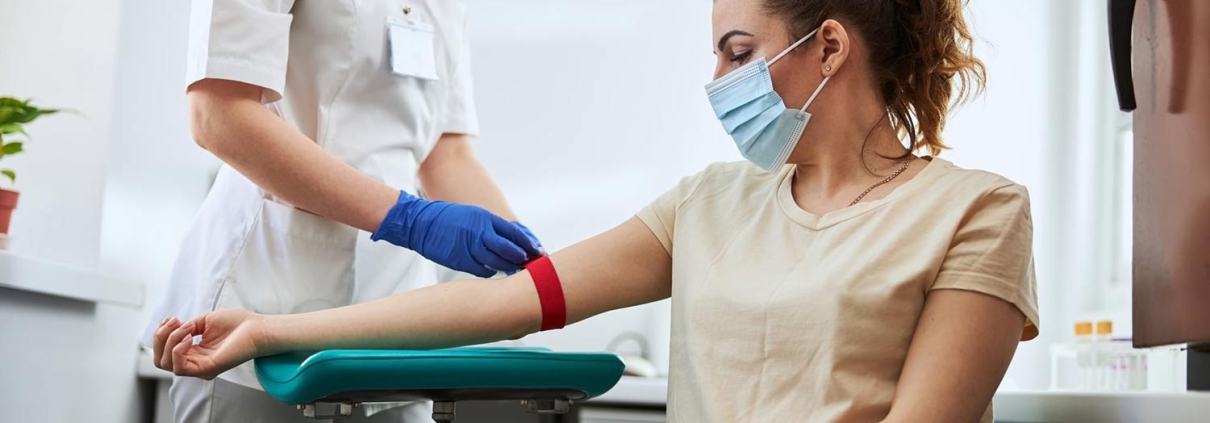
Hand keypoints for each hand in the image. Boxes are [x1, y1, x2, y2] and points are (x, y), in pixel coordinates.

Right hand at [152, 309, 265, 379]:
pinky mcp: (207, 369)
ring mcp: (200, 368)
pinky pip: (180, 367)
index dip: (161, 334)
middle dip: (160, 338)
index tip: (171, 318)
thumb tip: (173, 330)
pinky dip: (178, 349)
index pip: (164, 352)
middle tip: (175, 322)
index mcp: (194, 353)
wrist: (257, 327)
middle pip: (160, 360)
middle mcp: (195, 363)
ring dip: (169, 341)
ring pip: (166, 364)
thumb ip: (186, 328)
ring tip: (186, 328)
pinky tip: (189, 337)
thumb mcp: (204, 321)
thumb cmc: (237, 324)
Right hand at [372, 191, 541, 276]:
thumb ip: (492, 228)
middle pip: (509, 250)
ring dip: (509, 268)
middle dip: (523, 258)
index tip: (538, 251)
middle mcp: (480, 233)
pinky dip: (490, 273)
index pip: (514, 233)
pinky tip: (493, 273)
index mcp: (485, 219)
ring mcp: (470, 248)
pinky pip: (482, 271)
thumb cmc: (449, 219)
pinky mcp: (460, 261)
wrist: (421, 223)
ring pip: (498, 263)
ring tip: (517, 271)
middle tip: (531, 264)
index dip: (528, 244)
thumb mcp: (474, 216)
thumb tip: (513, 241)